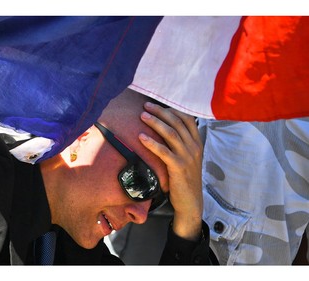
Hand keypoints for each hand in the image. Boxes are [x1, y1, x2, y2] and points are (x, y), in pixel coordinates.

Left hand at [139, 102, 202, 240]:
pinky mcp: (178, 167)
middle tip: (145, 105)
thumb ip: (181, 143)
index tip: (158, 104)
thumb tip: (166, 128)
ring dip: (155, 122)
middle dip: (160, 111)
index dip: (172, 109)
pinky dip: (152, 142)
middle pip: (177, 122)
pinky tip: (141, 137)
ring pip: (171, 133)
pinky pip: (163, 151)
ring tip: (142, 116)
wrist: (191, 201)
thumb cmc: (185, 178)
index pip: (187, 118)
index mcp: (197, 142)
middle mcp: (194, 147)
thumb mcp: (188, 158)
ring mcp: (187, 156)